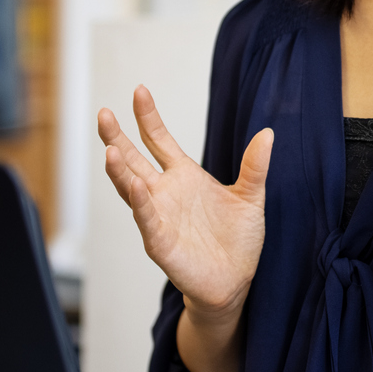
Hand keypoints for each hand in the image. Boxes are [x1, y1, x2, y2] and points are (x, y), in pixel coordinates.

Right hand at [97, 87, 271, 318]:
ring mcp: (158, 217)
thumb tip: (268, 133)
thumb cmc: (238, 240)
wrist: (236, 281)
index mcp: (184, 176)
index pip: (158, 140)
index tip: (140, 90)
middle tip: (104, 113)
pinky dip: (140, 204)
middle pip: (133, 160)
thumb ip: (255, 166)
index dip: (148, 117)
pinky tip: (135, 186)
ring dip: (120, 170)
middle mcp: (165, 193)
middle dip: (117, 138)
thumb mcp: (251, 197)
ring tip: (110, 148)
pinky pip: (146, 219)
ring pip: (131, 188)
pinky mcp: (160, 242)